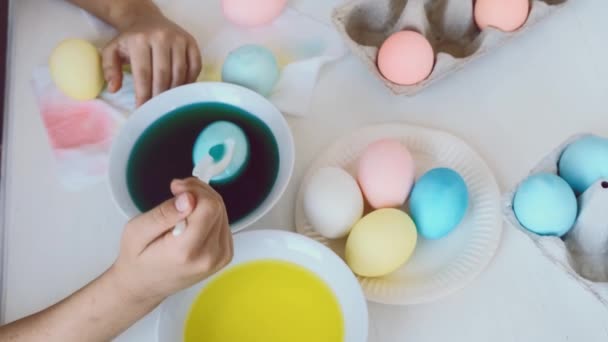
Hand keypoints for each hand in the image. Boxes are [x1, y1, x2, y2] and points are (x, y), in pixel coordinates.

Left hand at [102, 13, 201, 106]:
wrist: (147, 19)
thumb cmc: (131, 40)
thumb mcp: (113, 50)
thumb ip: (109, 69)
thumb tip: (114, 88)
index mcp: (140, 40)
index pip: (143, 73)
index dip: (143, 94)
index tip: (142, 108)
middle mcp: (161, 37)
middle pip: (163, 75)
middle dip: (159, 95)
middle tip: (156, 107)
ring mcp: (179, 39)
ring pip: (180, 72)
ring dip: (174, 90)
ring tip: (167, 100)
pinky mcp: (192, 42)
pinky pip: (195, 66)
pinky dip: (189, 80)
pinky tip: (181, 88)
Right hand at [109, 178, 232, 303]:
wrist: (143, 287)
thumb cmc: (136, 259)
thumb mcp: (137, 231)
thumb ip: (164, 214)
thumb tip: (189, 198)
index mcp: (186, 251)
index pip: (209, 207)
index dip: (194, 189)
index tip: (176, 187)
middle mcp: (209, 256)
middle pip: (217, 207)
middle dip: (198, 192)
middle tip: (177, 191)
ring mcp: (220, 258)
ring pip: (222, 212)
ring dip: (203, 202)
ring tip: (181, 206)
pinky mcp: (225, 256)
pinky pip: (223, 223)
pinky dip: (208, 214)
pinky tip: (191, 219)